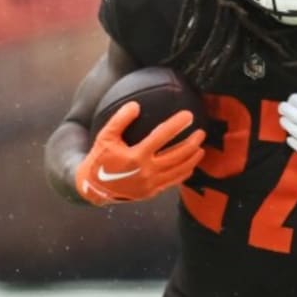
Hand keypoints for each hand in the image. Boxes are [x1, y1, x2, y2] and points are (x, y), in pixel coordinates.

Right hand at [75, 103, 205, 206]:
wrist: (95, 187)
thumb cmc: (100, 158)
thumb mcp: (105, 136)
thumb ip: (120, 120)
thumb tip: (136, 105)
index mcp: (136, 155)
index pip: (162, 136)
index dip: (177, 124)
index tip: (189, 115)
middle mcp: (147, 171)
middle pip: (178, 155)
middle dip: (192, 142)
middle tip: (201, 132)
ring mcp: (152, 183)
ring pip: (180, 170)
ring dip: (193, 158)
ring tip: (201, 147)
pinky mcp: (153, 192)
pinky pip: (174, 181)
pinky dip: (185, 172)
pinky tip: (191, 164)